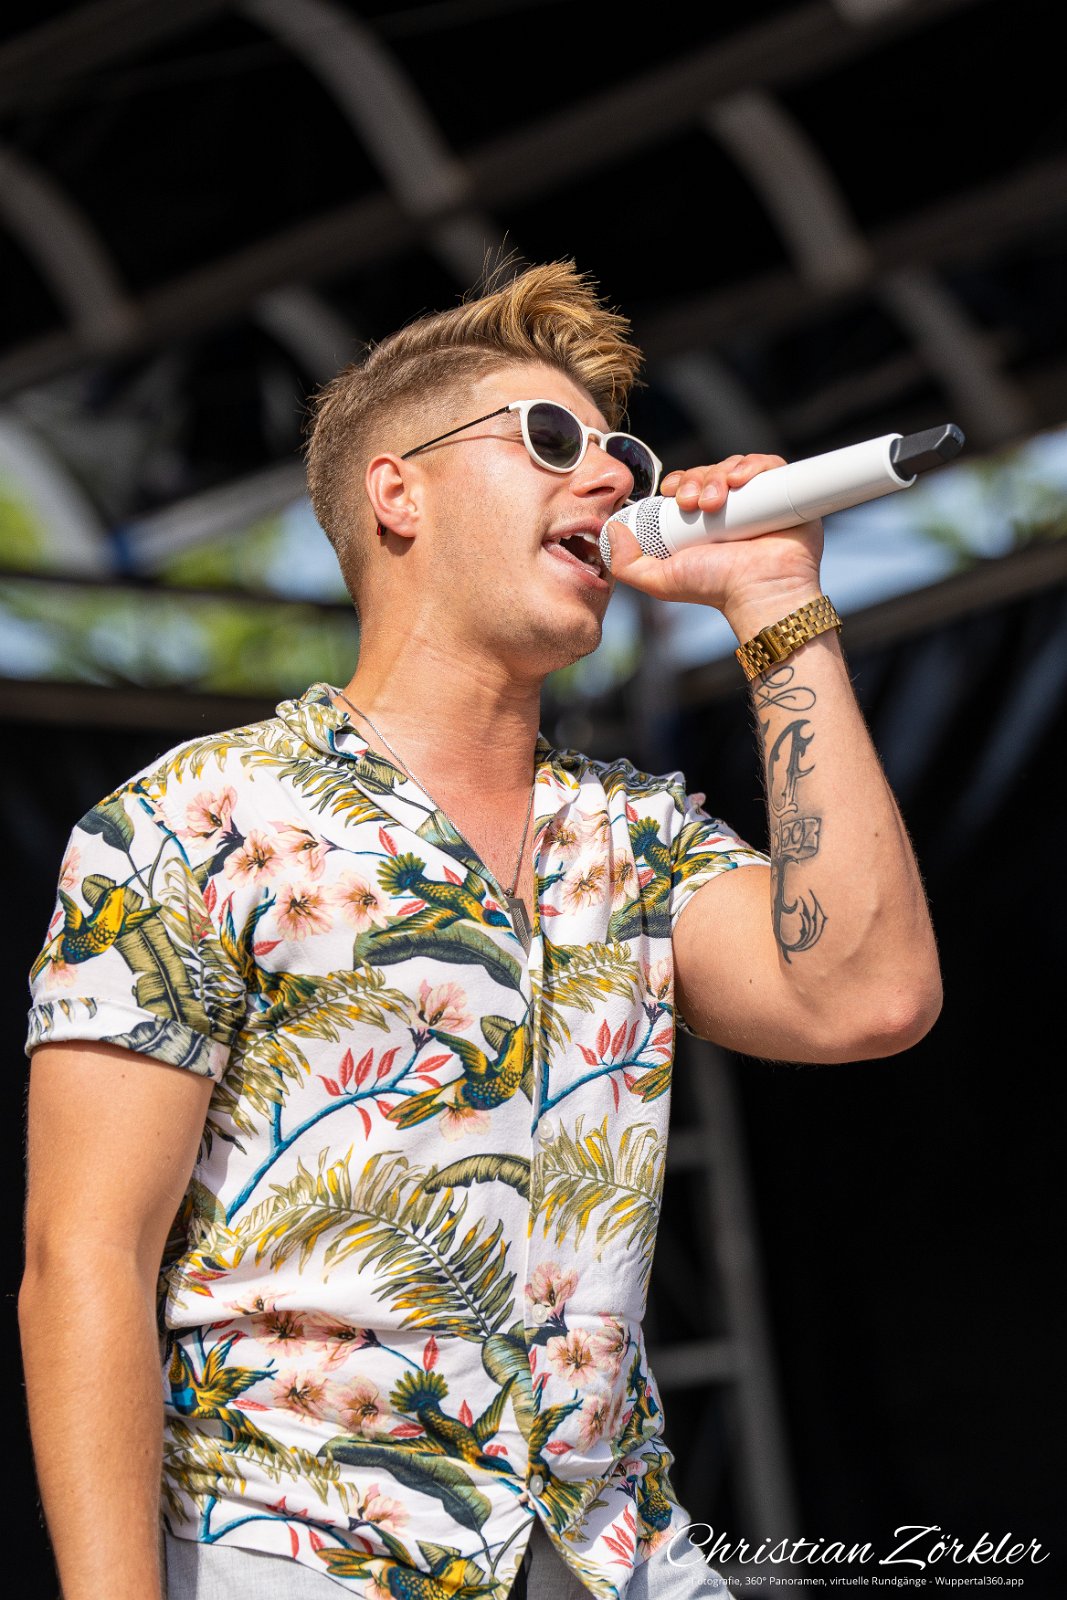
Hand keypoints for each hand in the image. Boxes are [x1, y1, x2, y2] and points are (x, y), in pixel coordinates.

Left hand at [606, 454, 825, 639]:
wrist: (760, 593)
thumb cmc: (716, 589)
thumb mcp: (660, 580)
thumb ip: (627, 564)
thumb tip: (613, 530)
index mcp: (704, 522)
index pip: (689, 485)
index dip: (679, 481)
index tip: (673, 493)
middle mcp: (732, 508)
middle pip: (709, 472)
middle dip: (696, 479)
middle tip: (693, 503)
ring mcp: (760, 500)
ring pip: (735, 467)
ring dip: (719, 474)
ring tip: (715, 501)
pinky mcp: (786, 493)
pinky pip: (769, 465)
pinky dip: (752, 464)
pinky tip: (740, 479)